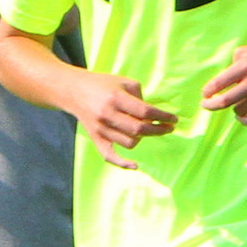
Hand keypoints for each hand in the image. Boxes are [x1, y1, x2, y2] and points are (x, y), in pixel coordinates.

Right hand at [61, 69, 175, 170]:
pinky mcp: (95, 138)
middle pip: (140, 129)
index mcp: (116, 98)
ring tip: (145, 129)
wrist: (72, 90)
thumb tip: (152, 115)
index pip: (145, 112)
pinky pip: (109, 156)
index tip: (174, 119)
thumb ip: (140, 96)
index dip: (163, 116)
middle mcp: (107, 115)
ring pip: (130, 142)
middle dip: (159, 130)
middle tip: (169, 127)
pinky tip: (135, 165)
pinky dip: (122, 163)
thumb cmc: (101, 84)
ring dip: (142, 137)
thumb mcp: (123, 81)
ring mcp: (100, 129)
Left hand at [201, 40, 246, 124]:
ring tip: (237, 100)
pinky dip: (244, 121)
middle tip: (205, 104)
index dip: (207, 92)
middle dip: (210, 105)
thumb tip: (218, 85)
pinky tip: (240, 116)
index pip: (218, 84)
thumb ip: (230, 66)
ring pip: (239, 110)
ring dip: (233, 107)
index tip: (205, 94)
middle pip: (225, 101)